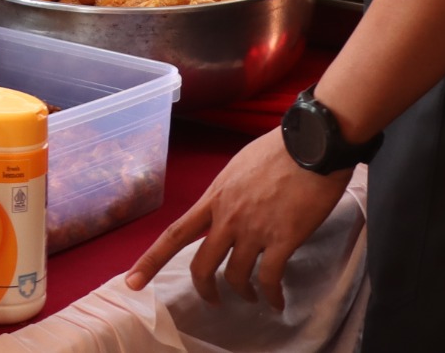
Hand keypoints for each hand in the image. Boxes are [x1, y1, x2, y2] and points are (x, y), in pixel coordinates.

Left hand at [124, 129, 347, 308]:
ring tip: (252, 296)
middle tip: (212, 299)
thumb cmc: (280, 147)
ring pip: (235, 277)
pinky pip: (269, 279)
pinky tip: (276, 300)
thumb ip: (229, 192)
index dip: (151, 260)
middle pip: (202, 265)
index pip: (175, 233)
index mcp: (215, 197)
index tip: (133, 282)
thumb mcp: (239, 165)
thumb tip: (229, 206)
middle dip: (204, 289)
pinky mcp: (282, 240)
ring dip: (242, 293)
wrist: (311, 143)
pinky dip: (271, 296)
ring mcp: (254, 230)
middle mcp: (228, 217)